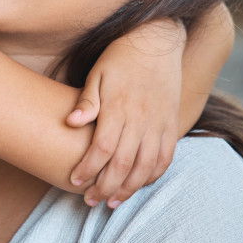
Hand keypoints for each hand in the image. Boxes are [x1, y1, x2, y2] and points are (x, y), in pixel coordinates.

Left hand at [67, 18, 184, 207]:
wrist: (157, 40)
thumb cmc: (120, 58)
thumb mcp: (98, 73)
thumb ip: (87, 100)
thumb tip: (71, 122)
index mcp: (119, 107)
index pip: (103, 148)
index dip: (88, 169)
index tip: (74, 181)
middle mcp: (141, 118)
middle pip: (123, 164)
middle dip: (105, 187)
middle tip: (89, 201)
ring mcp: (159, 122)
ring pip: (146, 166)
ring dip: (129, 188)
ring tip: (112, 202)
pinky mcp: (171, 123)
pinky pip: (166, 157)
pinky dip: (153, 175)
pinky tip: (139, 185)